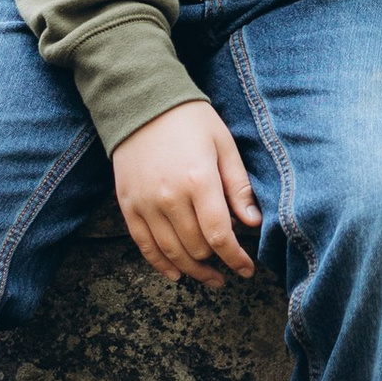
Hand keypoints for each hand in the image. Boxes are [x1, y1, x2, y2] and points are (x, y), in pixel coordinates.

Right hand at [112, 99, 257, 287]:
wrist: (141, 102)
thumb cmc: (190, 121)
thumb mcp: (223, 144)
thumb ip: (238, 186)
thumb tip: (253, 223)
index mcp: (199, 181)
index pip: (219, 235)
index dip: (235, 259)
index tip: (247, 269)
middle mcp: (169, 197)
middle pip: (196, 247)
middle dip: (218, 263)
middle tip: (231, 267)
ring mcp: (145, 203)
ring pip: (171, 252)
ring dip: (192, 270)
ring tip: (209, 278)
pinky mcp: (128, 205)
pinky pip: (144, 245)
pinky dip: (160, 264)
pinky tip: (176, 274)